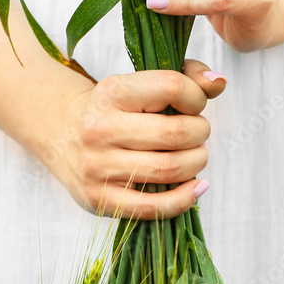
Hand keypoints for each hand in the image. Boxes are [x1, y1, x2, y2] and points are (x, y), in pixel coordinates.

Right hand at [51, 59, 225, 218]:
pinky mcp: (99, 199)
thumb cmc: (115, 107)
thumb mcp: (140, 83)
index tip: (195, 103)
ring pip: (169, 169)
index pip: (171, 87)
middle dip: (200, 132)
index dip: (197, 96)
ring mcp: (98, 166)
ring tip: (196, 155)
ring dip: (197, 162)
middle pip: (175, 133)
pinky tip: (195, 187)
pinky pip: (154, 207)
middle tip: (198, 132)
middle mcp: (101, 128)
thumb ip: (185, 76)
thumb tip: (219, 81)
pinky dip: (185, 198)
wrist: (64, 133)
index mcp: (112, 91)